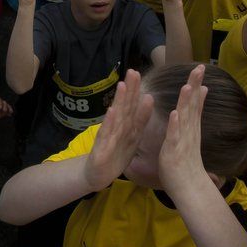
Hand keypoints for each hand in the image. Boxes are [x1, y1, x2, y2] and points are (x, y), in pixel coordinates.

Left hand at [0, 96, 12, 127]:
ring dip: (8, 108)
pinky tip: (10, 115)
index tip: (0, 107)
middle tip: (4, 110)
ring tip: (10, 111)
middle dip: (5, 105)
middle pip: (3, 103)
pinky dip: (8, 113)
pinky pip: (5, 113)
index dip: (0, 103)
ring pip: (5, 107)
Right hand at [83, 69, 153, 189]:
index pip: (132, 106)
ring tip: (122, 86)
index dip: (135, 90)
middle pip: (124, 107)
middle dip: (129, 90)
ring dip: (119, 102)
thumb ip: (140, 118)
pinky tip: (111, 111)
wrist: (97, 175)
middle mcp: (116, 128)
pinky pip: (107, 135)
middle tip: (132, 72)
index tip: (138, 73)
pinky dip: (109, 123)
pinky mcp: (101, 149)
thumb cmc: (115, 154)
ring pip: (116, 118)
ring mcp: (108, 137)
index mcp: (126, 127)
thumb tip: (149, 97)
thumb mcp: (132, 137)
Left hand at [157, 65, 211, 194]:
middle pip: (192, 105)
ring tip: (188, 86)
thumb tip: (201, 114)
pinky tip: (175, 114)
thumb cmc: (187, 166)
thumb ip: (194, 124)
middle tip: (200, 67)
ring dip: (186, 102)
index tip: (200, 68)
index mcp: (191, 129)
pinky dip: (175, 126)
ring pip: (185, 118)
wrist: (189, 189)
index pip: (195, 104)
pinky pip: (174, 137)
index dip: (197, 86)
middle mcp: (189, 132)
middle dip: (195, 86)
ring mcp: (182, 142)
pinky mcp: (173, 152)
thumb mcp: (191, 140)